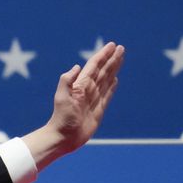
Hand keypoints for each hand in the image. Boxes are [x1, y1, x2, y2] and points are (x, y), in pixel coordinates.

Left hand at [24, 42, 124, 169]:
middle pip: (103, 70)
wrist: (63, 137)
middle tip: (121, 48)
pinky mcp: (98, 109)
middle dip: (112, 59)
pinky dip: (112, 86)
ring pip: (107, 80)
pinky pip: (107, 94)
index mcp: (80, 85)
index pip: (94, 66)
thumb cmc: (61, 118)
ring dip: (114, 69)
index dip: (103, 55)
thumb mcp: (61, 97)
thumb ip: (66, 81)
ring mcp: (94, 99)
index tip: (112, 45)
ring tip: (121, 58)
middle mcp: (88, 90)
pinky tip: (115, 79)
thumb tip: (77, 67)